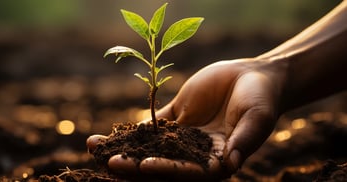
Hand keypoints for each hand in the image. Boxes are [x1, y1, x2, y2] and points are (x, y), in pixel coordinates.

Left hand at [87, 58, 286, 179]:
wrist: (253, 76)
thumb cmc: (261, 99)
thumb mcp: (256, 119)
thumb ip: (243, 141)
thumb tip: (230, 165)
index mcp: (215, 161)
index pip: (187, 172)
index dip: (167, 170)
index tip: (145, 166)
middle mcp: (194, 153)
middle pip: (161, 162)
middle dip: (135, 165)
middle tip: (109, 163)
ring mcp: (182, 135)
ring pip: (149, 145)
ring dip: (123, 148)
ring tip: (94, 147)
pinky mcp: (175, 116)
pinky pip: (150, 124)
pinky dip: (130, 129)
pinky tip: (107, 132)